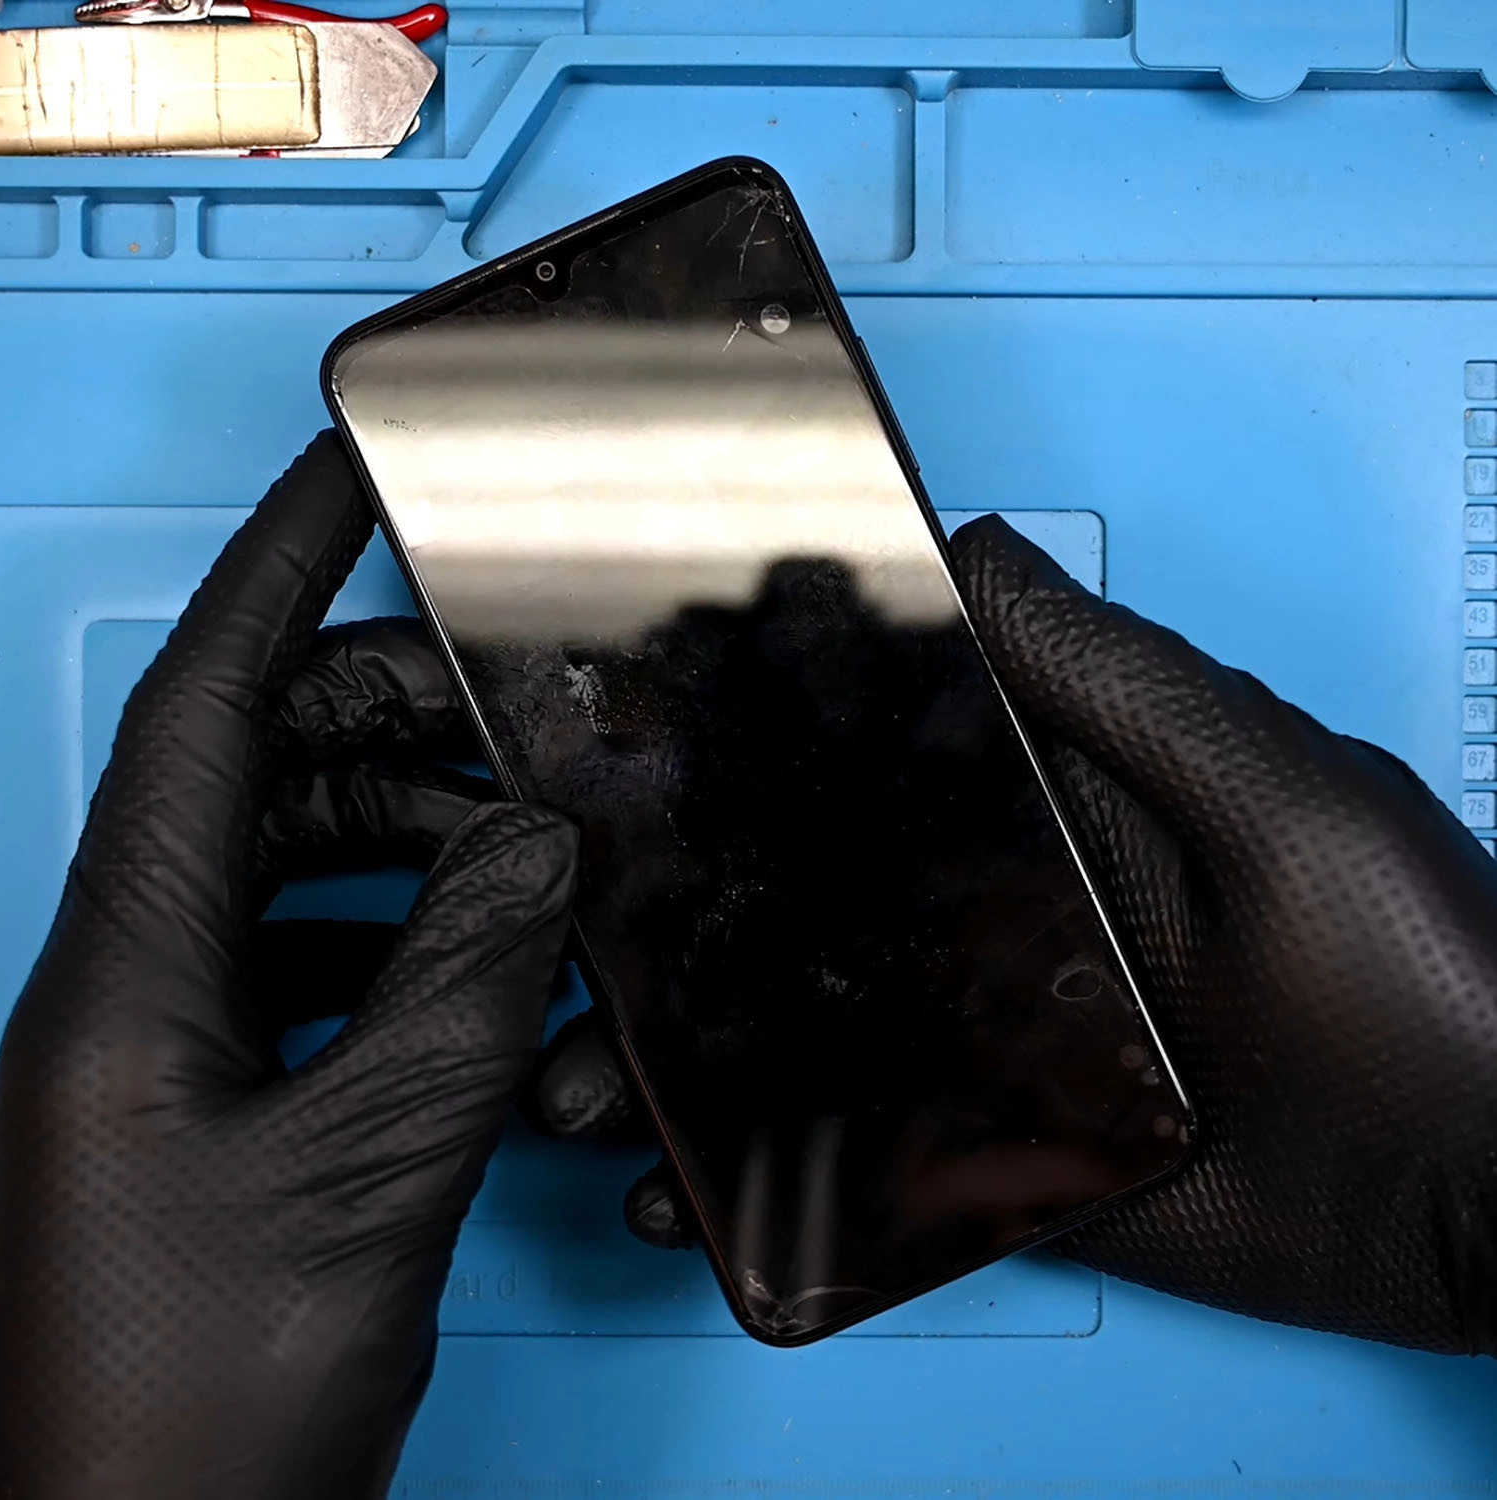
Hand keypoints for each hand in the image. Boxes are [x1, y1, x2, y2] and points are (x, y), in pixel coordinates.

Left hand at [0, 434, 577, 1498]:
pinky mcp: (225, 1107)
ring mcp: (174, 1053)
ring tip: (526, 855)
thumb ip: (464, 990)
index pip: (201, 712)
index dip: (275, 574)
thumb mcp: (365, 1175)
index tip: (343, 478)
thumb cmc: (188, 1412)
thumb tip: (535, 849)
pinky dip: (409, 945)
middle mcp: (134, 996)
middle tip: (508, 706)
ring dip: (416, 849)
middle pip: (260, 779)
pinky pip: (319, 967)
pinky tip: (490, 978)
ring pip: (298, 873)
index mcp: (125, 981)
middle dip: (390, 726)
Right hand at [528, 512, 1496, 1355]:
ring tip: (588, 1090)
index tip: (607, 765)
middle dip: (670, 927)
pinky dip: (772, 1182)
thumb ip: (1122, 687)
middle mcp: (1007, 917)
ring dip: (690, 1062)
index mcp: (1053, 806)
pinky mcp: (1013, 1165)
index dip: (736, 755)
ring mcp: (999, 1046)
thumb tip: (978, 551)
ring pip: (808, 1037)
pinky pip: (866, 1165)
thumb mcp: (1276, 801)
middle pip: (805, 906)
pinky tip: (684, 1194)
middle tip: (555, 948)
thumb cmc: (1435, 983)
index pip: (867, 757)